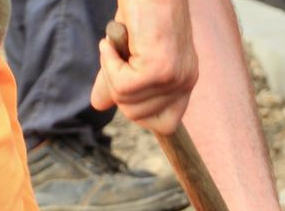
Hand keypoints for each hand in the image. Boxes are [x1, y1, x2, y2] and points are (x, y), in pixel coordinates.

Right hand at [92, 1, 199, 133]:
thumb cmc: (139, 10)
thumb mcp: (128, 51)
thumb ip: (117, 80)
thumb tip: (99, 104)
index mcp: (185, 80)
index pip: (167, 125)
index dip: (139, 113)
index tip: (125, 84)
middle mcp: (186, 81)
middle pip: (140, 117)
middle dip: (117, 88)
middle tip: (116, 56)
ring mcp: (175, 77)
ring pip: (127, 101)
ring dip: (110, 71)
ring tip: (116, 44)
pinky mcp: (160, 69)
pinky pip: (122, 86)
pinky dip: (108, 63)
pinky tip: (111, 42)